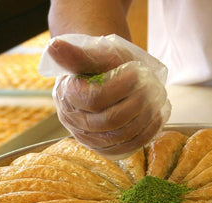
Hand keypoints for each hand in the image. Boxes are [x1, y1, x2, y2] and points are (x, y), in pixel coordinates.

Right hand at [41, 36, 169, 158]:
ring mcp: (90, 138)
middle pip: (110, 122)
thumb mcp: (91, 55)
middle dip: (137, 104)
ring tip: (157, 99)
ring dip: (145, 118)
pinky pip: (127, 148)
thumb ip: (77, 54)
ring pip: (121, 136)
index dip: (120, 88)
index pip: (95, 99)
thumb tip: (54, 46)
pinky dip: (146, 134)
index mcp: (68, 96)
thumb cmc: (99, 65)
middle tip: (153, 88)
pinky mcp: (105, 148)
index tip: (137, 74)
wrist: (102, 79)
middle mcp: (75, 121)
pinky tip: (156, 117)